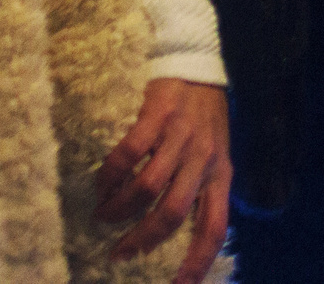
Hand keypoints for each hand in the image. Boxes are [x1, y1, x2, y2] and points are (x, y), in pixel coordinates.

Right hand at [98, 78, 231, 281]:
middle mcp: (204, 157)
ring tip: (104, 215)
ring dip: (120, 209)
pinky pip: (129, 153)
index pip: (214, 227)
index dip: (197, 261)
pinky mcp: (158, 114)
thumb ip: (203, 185)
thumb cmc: (205, 114)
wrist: (197, 62)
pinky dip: (111, 175)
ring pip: (147, 187)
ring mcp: (181, 135)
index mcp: (221, 173)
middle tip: (119, 254)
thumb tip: (181, 229)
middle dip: (142, 240)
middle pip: (172, 214)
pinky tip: (102, 183)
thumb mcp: (216, 152)